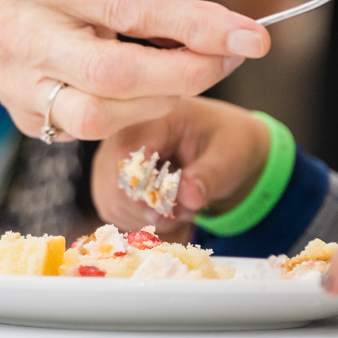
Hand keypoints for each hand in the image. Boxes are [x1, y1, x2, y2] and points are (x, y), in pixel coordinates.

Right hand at [0, 0, 270, 139]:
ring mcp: (12, 80)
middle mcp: (14, 29)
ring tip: (192, 71)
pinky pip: (85, 131)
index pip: (130, 7)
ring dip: (163, 99)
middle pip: (114, 72)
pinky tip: (154, 88)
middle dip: (188, 73)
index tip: (253, 37)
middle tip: (232, 60)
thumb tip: (194, 25)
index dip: (198, 26)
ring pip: (97, 115)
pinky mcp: (21, 115)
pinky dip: (133, 113)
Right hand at [91, 98, 269, 234]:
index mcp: (151, 115)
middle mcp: (120, 132)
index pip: (127, 154)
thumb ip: (209, 176)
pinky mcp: (108, 182)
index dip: (145, 190)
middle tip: (188, 212)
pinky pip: (115, 212)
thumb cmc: (225, 142)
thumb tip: (188, 196)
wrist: (220, 144)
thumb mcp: (229, 155)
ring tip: (183, 210)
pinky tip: (168, 211)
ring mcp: (109, 159)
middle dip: (153, 210)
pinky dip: (143, 221)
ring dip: (151, 219)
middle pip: (115, 185)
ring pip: (114, 204)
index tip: (175, 209)